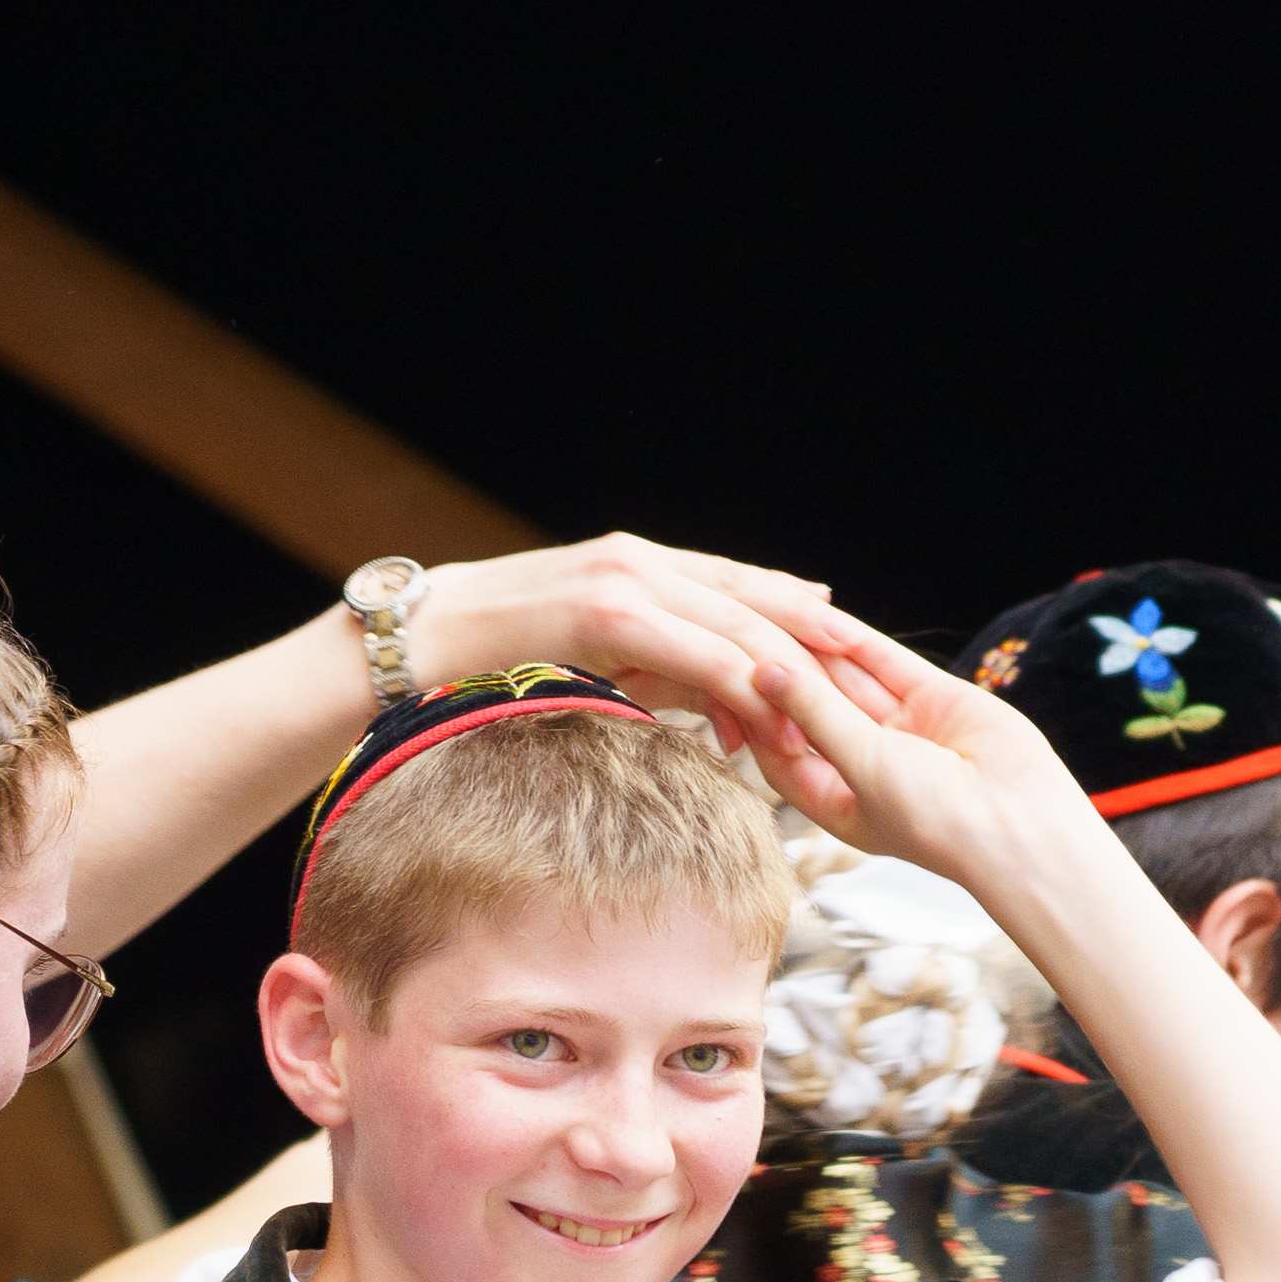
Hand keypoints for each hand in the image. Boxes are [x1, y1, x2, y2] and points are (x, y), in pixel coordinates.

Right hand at [397, 534, 857, 740]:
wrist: (411, 648)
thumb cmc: (490, 664)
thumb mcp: (591, 660)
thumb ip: (656, 670)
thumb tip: (723, 711)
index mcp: (636, 567)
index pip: (737, 586)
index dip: (798, 612)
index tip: (851, 642)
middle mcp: (637, 562)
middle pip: (751, 600)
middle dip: (815, 641)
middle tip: (869, 678)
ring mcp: (622, 582)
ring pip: (733, 625)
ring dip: (786, 674)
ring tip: (829, 719)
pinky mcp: (604, 613)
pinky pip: (693, 651)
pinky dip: (738, 685)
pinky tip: (769, 717)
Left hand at [731, 622, 1104, 885]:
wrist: (1022, 826)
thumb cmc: (937, 825)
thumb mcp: (862, 767)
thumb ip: (815, 713)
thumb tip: (762, 668)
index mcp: (834, 799)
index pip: (774, 747)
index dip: (745, 711)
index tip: (710, 675)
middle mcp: (861, 761)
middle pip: (804, 707)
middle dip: (773, 671)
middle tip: (730, 628)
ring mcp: (896, 728)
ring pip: (841, 678)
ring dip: (809, 647)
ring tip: (767, 609)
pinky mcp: (930, 697)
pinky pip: (881, 661)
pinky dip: (852, 638)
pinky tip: (819, 611)